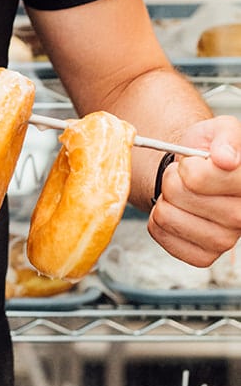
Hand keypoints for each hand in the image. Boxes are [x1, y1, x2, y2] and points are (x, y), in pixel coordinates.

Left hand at [149, 116, 240, 266]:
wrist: (199, 174)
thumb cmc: (210, 151)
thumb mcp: (221, 130)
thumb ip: (226, 137)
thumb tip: (226, 158)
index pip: (197, 178)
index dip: (188, 165)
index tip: (196, 163)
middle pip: (177, 194)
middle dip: (173, 179)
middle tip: (186, 178)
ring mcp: (225, 241)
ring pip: (166, 215)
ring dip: (165, 199)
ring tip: (182, 194)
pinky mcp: (204, 256)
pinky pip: (162, 235)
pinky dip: (159, 221)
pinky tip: (178, 211)